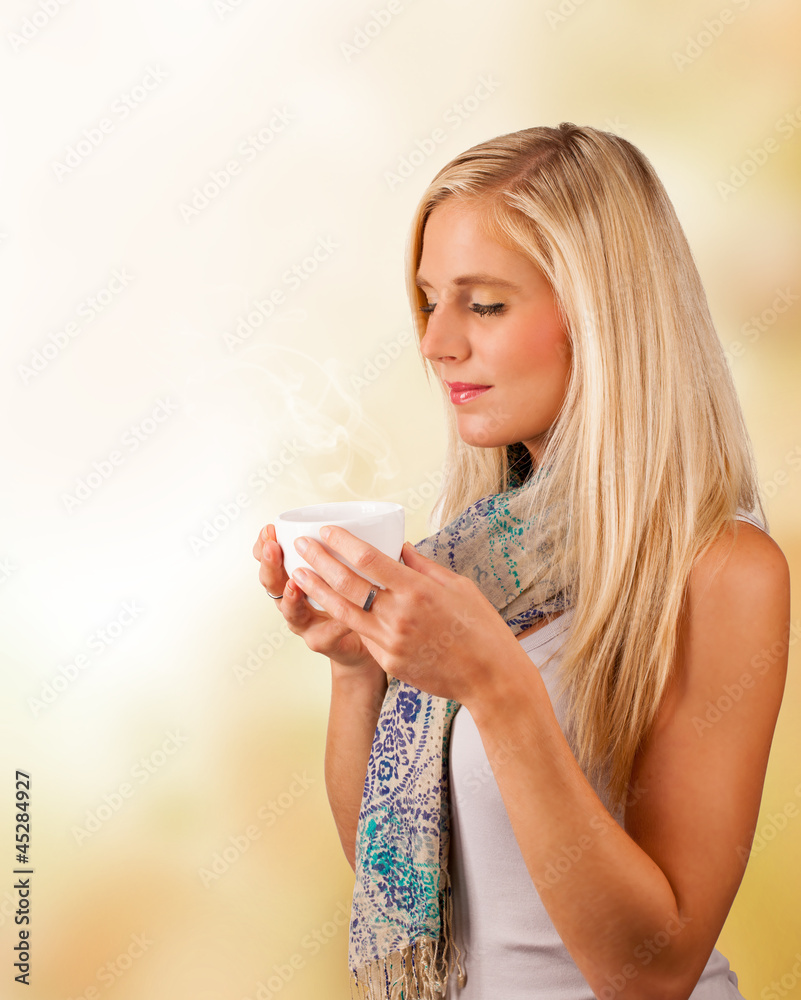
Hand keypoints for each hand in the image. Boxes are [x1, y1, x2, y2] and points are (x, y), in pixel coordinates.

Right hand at [252, 524, 379, 670]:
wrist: (364, 637)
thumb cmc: (352, 596)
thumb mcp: (343, 566)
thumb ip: (339, 547)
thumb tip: (346, 518)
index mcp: (293, 579)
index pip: (270, 561)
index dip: (264, 546)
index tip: (269, 529)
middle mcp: (293, 602)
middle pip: (272, 585)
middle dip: (270, 565)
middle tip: (273, 547)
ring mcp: (305, 625)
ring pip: (291, 613)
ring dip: (291, 597)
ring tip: (294, 583)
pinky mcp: (323, 642)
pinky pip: (326, 634)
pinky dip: (334, 625)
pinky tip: (343, 618)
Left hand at [287, 525, 521, 704]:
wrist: (490, 678)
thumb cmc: (480, 627)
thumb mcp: (458, 586)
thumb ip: (423, 566)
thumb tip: (399, 548)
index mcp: (417, 590)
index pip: (369, 559)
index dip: (343, 542)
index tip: (327, 530)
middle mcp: (399, 614)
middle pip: (347, 583)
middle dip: (320, 561)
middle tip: (302, 545)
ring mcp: (390, 641)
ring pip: (343, 610)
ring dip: (318, 590)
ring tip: (299, 573)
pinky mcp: (388, 661)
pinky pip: (363, 633)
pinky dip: (346, 616)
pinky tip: (331, 602)